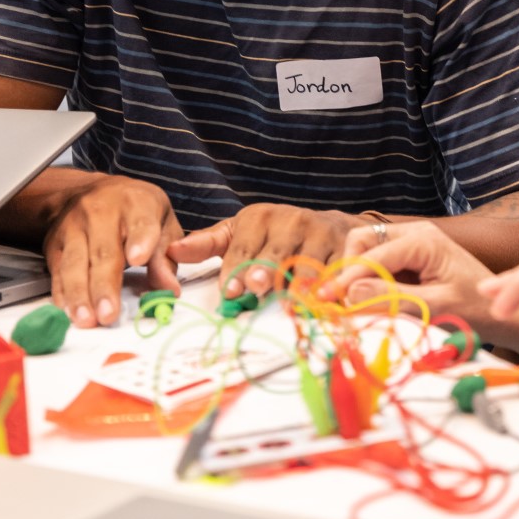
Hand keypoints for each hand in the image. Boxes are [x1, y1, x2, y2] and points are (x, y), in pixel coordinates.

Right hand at [43, 173, 181, 327]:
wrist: (93, 191)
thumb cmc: (136, 210)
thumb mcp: (161, 221)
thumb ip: (165, 256)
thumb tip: (169, 290)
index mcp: (137, 203)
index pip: (140, 222)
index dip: (140, 240)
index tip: (139, 259)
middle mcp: (102, 212)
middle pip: (103, 252)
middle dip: (104, 286)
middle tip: (109, 314)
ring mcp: (74, 227)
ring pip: (75, 263)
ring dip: (79, 294)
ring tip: (86, 319)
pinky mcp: (55, 243)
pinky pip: (57, 271)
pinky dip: (61, 293)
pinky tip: (66, 311)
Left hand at [166, 202, 357, 297]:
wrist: (332, 225)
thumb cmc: (277, 236)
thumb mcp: (241, 233)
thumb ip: (209, 244)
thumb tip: (170, 251)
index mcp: (261, 217)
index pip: (243, 248)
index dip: (236, 270)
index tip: (230, 290)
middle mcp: (292, 221)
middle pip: (275, 255)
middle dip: (264, 272)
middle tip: (256, 288)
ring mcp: (322, 234)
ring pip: (308, 265)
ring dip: (299, 285)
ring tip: (291, 302)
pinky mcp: (347, 249)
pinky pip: (338, 272)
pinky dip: (332, 287)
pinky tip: (325, 300)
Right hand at [322, 220, 495, 329]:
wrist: (502, 313)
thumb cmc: (475, 310)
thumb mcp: (435, 307)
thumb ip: (392, 299)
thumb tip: (350, 294)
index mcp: (423, 240)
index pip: (372, 254)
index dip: (346, 278)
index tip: (325, 301)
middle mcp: (414, 234)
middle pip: (362, 242)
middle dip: (348, 269)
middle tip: (342, 303)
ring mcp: (411, 244)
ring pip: (365, 251)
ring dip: (356, 276)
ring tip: (357, 305)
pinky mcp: (409, 259)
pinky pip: (376, 264)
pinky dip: (367, 281)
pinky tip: (370, 302)